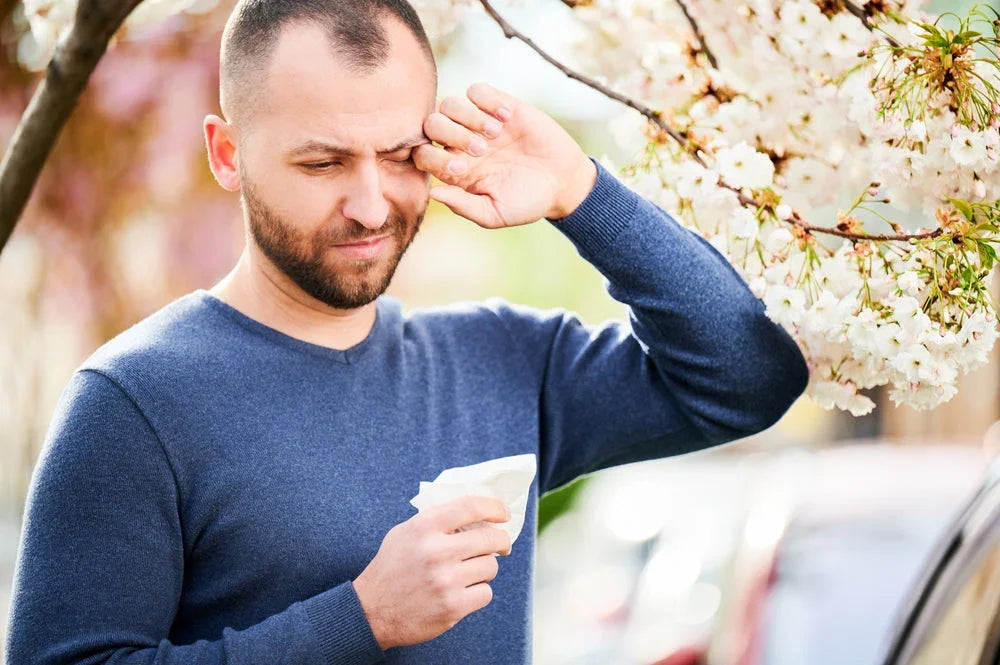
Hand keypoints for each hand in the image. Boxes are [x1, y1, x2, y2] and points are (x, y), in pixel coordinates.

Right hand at [352, 495, 512, 650]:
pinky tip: (462, 592)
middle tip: (501, 546)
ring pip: (490, 567)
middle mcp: (436, 551)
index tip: (504, 513)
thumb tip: (476, 512)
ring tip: (467, 573)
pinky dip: (478, 593)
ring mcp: (445, 580)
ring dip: (484, 570)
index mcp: (424, 527)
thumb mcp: (405, 533)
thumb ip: (436, 520)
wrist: (371, 612)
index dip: (494, 507)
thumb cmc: (391, 569)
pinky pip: (485, 594)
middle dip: (501, 542)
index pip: (471, 507)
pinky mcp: (452, 607)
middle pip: (490, 538)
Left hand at [413, 81, 597, 227]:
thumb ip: (464, 206)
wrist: (563, 182)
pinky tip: (507, 118)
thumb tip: (434, 194)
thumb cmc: (527, 202)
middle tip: (481, 150)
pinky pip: (477, 90)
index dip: (434, 158)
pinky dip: (488, 101)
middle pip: (431, 124)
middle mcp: (461, 143)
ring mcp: (480, 122)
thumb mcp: (495, 214)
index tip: (463, 168)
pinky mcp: (501, 105)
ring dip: (470, 118)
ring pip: (450, 104)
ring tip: (496, 134)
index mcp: (455, 169)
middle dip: (451, 134)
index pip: (423, 154)